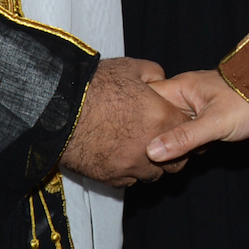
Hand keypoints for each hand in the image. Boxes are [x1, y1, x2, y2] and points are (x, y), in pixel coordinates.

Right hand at [59, 57, 189, 187]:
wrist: (59, 110)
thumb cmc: (95, 84)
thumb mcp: (130, 68)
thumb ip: (154, 74)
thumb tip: (160, 81)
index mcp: (161, 118)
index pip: (188, 131)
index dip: (185, 126)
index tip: (177, 121)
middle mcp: (150, 147)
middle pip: (177, 161)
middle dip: (173, 151)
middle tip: (161, 138)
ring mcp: (130, 166)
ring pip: (153, 175)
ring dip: (152, 164)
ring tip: (140, 148)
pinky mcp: (110, 178)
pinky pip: (129, 181)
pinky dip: (130, 171)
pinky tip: (121, 155)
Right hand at [144, 69, 248, 163]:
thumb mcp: (215, 123)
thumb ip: (184, 137)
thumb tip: (151, 152)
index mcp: (181, 87)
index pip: (146, 99)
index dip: (138, 119)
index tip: (133, 141)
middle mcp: (183, 96)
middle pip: (156, 118)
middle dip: (156, 138)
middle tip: (159, 157)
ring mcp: (194, 108)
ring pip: (170, 128)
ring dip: (173, 144)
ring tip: (178, 157)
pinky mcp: (204, 120)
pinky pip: (185, 134)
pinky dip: (186, 145)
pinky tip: (191, 155)